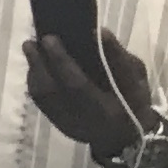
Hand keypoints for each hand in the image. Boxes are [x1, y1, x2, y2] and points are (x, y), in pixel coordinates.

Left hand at [22, 22, 156, 163]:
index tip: (50, 38)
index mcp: (106, 109)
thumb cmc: (134, 101)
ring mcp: (66, 124)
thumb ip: (118, 58)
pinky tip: (35, 66)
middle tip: (32, 41)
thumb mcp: (137, 79)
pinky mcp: (57, 124)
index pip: (76, 84)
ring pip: (42, 96)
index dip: (61, 61)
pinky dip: (35, 81)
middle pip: (51, 90)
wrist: (125, 135)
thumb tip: (100, 31)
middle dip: (39, 63)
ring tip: (31, 48)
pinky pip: (40, 101)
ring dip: (34, 70)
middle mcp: (82, 119)